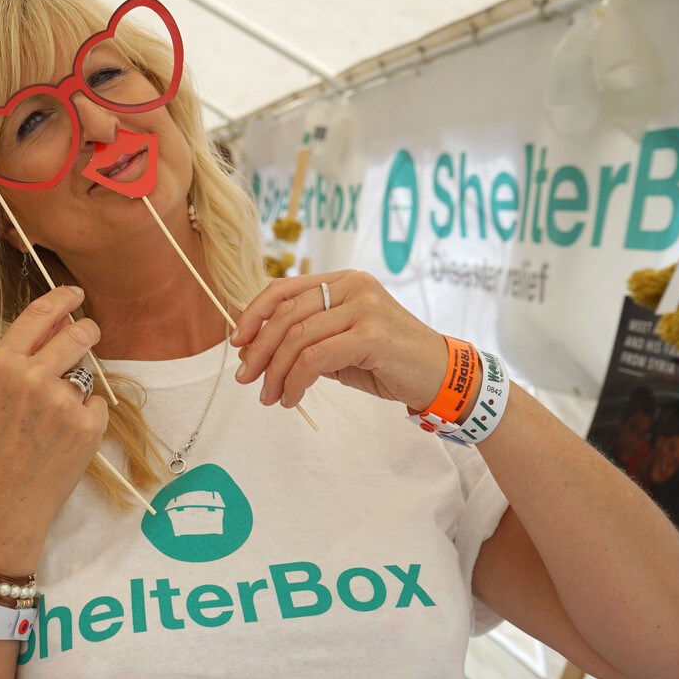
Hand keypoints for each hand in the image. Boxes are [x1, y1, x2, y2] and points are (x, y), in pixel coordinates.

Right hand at [0, 286, 107, 572]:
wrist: (2, 502)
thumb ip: (24, 358)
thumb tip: (61, 321)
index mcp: (2, 364)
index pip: (40, 314)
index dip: (62, 299)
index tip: (74, 293)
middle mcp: (32, 377)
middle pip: (78, 333)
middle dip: (88, 332)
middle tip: (88, 336)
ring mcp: (62, 401)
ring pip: (87, 371)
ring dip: (80, 386)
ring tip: (55, 417)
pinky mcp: (86, 425)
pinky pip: (97, 405)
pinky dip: (88, 419)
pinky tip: (65, 440)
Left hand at [231, 270, 448, 412]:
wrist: (441, 376)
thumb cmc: (389, 361)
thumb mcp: (343, 342)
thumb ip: (310, 337)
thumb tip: (259, 349)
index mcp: (344, 280)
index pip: (285, 288)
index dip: (255, 313)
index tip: (237, 342)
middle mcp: (353, 286)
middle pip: (286, 314)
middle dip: (258, 349)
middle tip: (245, 378)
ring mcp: (364, 308)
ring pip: (298, 338)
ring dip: (275, 372)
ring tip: (270, 397)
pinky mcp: (372, 335)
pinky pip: (316, 358)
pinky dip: (296, 381)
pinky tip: (293, 398)